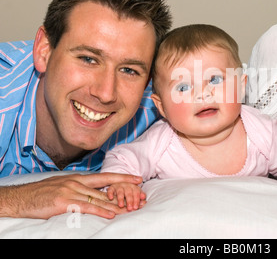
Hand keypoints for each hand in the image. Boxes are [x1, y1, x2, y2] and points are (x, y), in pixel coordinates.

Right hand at [0, 172, 142, 218]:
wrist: (21, 198)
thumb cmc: (41, 194)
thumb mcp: (62, 186)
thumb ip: (78, 189)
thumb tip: (93, 194)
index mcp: (77, 178)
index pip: (105, 177)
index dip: (122, 178)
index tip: (136, 178)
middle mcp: (76, 182)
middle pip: (106, 187)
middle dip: (124, 190)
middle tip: (140, 192)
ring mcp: (70, 191)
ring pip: (98, 198)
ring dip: (116, 204)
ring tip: (130, 207)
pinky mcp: (64, 202)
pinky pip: (86, 207)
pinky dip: (99, 211)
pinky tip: (110, 214)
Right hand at [107, 182, 145, 210]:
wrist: (118, 188)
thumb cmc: (129, 194)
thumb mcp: (134, 195)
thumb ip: (139, 196)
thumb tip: (144, 198)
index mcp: (133, 186)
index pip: (136, 192)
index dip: (137, 200)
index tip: (136, 207)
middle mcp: (127, 185)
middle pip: (129, 192)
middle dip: (130, 201)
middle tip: (130, 208)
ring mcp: (119, 186)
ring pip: (120, 191)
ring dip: (121, 198)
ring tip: (121, 205)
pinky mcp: (111, 188)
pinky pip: (110, 190)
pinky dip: (110, 193)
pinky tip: (111, 198)